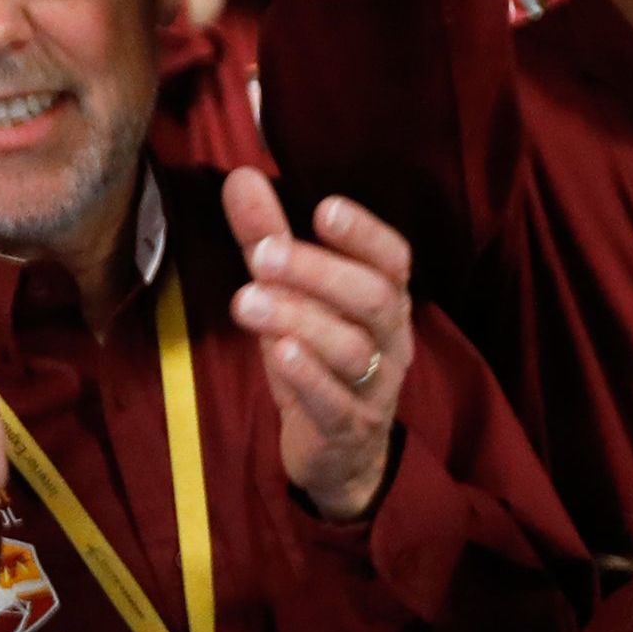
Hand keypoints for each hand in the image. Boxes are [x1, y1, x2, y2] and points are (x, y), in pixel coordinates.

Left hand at [223, 169, 417, 522]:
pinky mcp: (347, 429)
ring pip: (350, 350)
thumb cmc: (318, 362)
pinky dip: (307, 377)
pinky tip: (277, 352)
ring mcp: (374, 387)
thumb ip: (269, 238)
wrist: (340, 455)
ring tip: (247, 301)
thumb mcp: (291, 297)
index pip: (392, 259)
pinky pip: (336, 403)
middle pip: (373, 298)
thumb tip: (240, 176)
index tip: (324, 209)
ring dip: (299, 319)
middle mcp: (390, 340)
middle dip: (318, 271)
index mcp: (385, 301)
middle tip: (263, 255)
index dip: (364, 234)